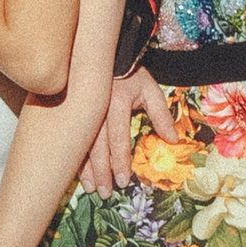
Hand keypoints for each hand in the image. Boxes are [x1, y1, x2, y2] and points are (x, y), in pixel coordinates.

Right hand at [78, 66, 176, 193]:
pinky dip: (76, 157)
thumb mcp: (150, 89)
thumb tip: (173, 140)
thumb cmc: (130, 74)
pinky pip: (72, 138)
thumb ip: (161, 115)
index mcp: (116, 103)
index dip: (120, 161)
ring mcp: (82, 111)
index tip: (123, 180)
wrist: (103, 54)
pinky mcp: (73, 113)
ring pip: (81, 145)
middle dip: (102, 172)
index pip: (118, 138)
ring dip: (86, 169)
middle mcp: (96, 109)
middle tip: (105, 192)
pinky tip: (79, 172)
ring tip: (92, 188)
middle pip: (97, 147)